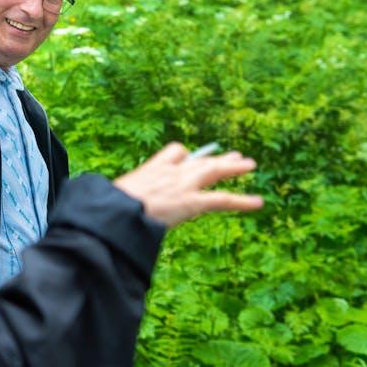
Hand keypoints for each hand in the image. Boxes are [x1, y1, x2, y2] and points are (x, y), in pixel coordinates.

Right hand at [113, 142, 263, 227]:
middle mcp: (170, 172)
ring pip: (214, 171)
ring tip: (250, 164)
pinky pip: (222, 199)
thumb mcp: (115, 197)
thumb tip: (112, 205)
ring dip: (233, 168)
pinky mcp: (191, 202)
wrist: (115, 214)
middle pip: (199, 160)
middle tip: (234, 155)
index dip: (185, 155)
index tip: (190, 158)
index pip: (174, 152)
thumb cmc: (108, 208)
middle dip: (218, 158)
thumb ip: (124, 197)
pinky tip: (259, 203)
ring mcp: (183, 186)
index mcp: (151, 169)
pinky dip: (242, 201)